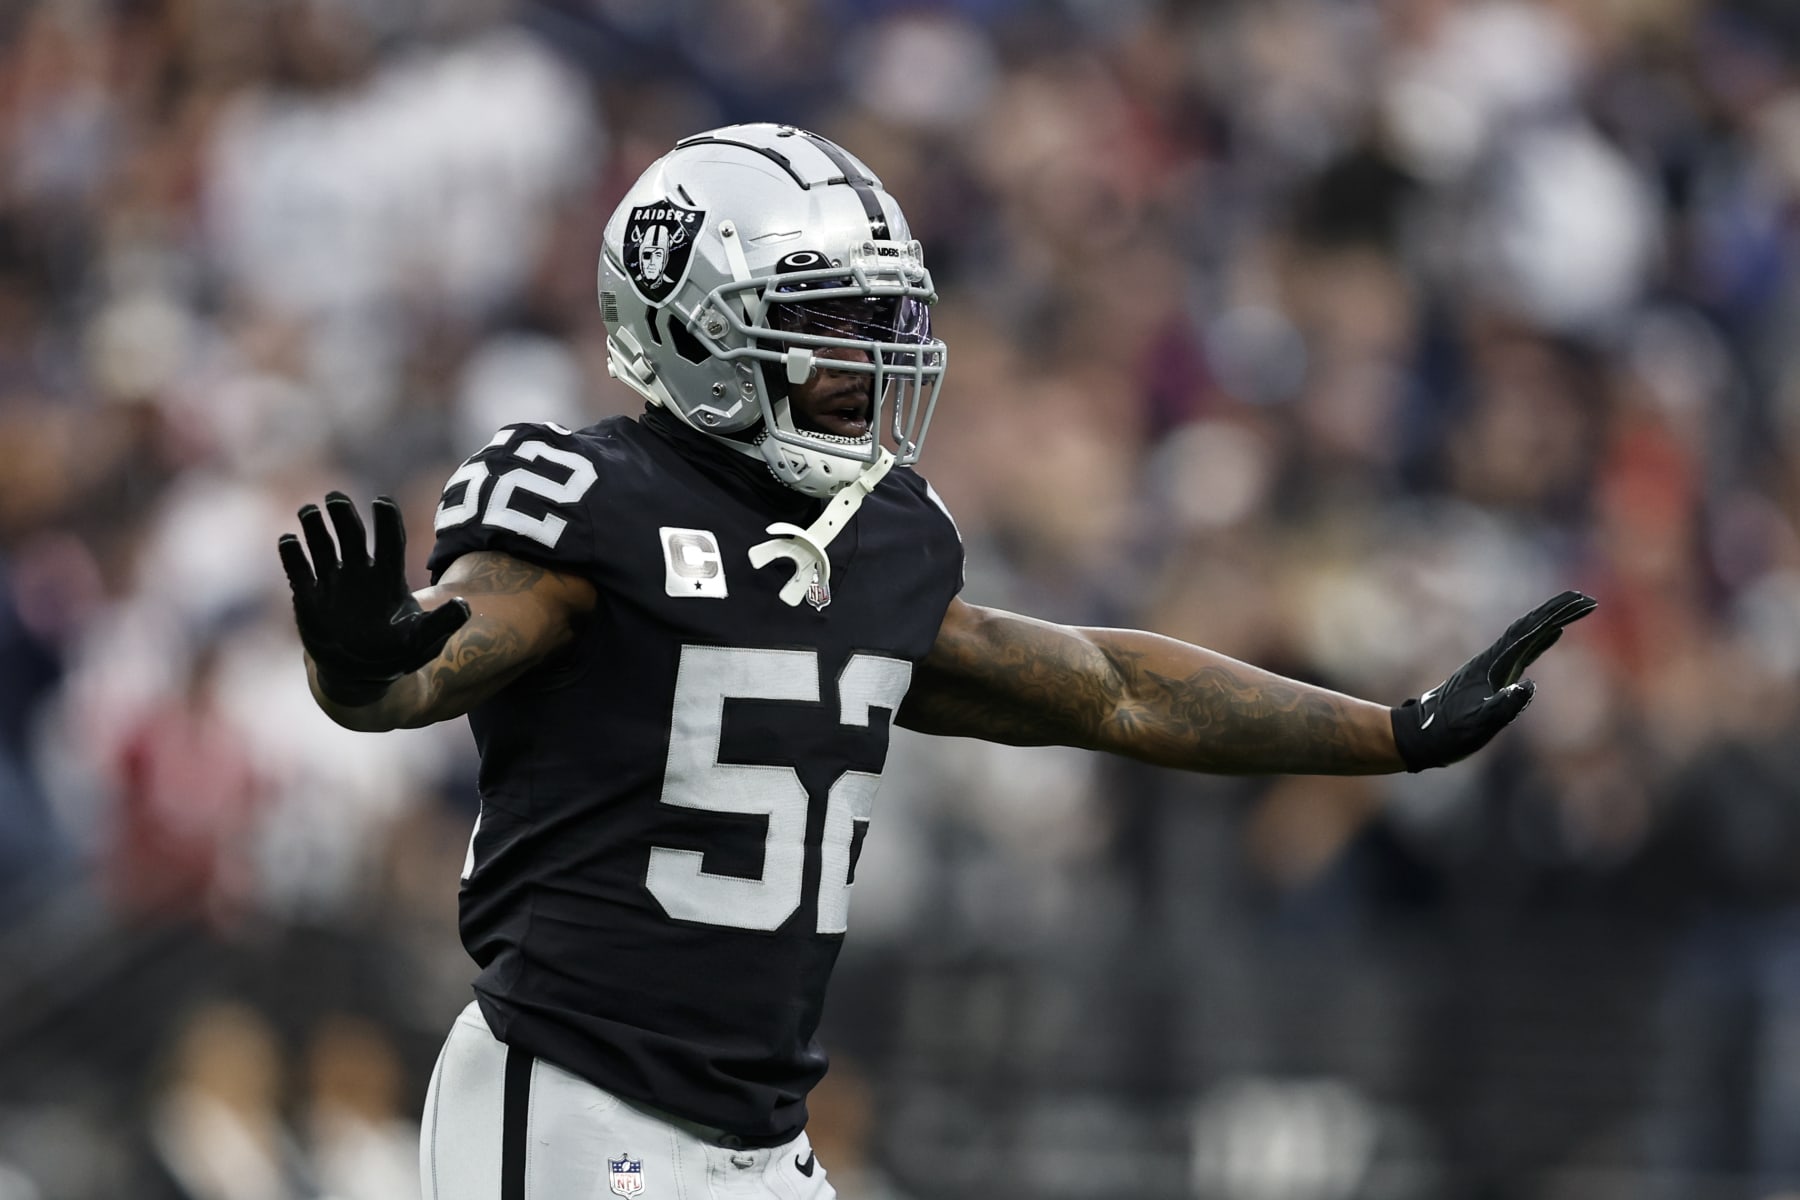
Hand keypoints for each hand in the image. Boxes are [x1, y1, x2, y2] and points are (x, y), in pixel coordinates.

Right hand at [278, 492, 469, 706]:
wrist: (360, 674)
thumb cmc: (396, 654)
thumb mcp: (423, 641)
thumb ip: (442, 624)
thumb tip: (465, 606)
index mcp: (389, 577)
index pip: (390, 540)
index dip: (387, 521)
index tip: (381, 502)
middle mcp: (360, 572)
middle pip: (352, 535)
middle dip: (343, 515)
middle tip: (335, 498)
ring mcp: (333, 582)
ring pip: (322, 546)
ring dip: (314, 527)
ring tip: (308, 511)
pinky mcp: (309, 597)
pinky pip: (299, 571)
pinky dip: (293, 556)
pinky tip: (289, 541)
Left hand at [1390, 590, 1596, 771]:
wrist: (1422, 736)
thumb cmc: (1449, 734)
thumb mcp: (1477, 724)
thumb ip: (1502, 707)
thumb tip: (1529, 686)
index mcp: (1493, 665)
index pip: (1529, 633)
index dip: (1555, 616)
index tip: (1580, 603)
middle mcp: (1494, 659)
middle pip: (1530, 626)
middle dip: (1558, 611)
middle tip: (1587, 600)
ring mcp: (1494, 666)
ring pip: (1527, 635)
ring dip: (1552, 620)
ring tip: (1576, 609)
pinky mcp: (1493, 676)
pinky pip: (1523, 650)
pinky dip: (1540, 639)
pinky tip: (1552, 635)